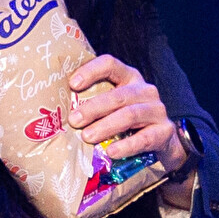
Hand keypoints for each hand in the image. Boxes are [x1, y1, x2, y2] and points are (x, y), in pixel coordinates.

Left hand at [64, 54, 183, 164]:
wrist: (161, 142)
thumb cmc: (126, 123)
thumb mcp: (111, 108)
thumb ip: (92, 104)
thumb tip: (54, 112)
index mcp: (128, 78)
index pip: (110, 64)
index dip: (91, 71)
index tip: (72, 84)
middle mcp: (144, 90)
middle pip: (118, 95)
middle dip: (93, 107)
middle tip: (74, 120)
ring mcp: (157, 110)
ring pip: (130, 115)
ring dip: (106, 126)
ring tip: (87, 137)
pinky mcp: (164, 132)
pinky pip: (144, 138)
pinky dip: (126, 146)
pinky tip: (111, 152)